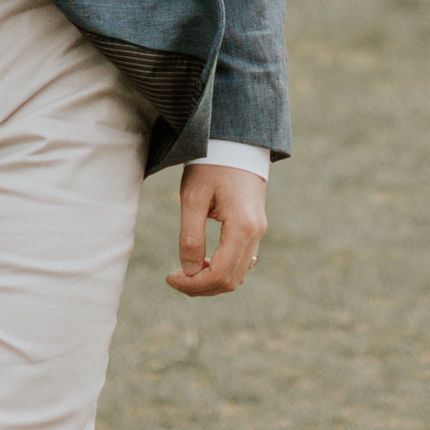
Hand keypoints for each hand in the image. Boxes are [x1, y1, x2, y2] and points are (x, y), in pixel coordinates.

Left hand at [167, 161, 264, 297]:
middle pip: (231, 281)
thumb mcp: (192, 198)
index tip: (170, 278)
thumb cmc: (210, 165)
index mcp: (242, 227)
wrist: (235, 142)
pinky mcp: (255, 228)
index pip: (219, 274)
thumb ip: (191, 238)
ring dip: (212, 280)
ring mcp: (258, 232)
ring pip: (238, 274)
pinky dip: (222, 269)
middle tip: (174, 278)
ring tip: (186, 270)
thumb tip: (188, 272)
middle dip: (201, 287)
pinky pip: (242, 261)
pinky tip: (203, 261)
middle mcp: (256, 234)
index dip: (193, 284)